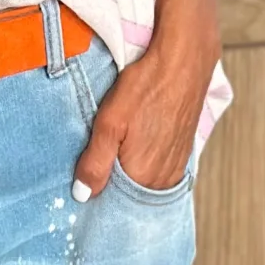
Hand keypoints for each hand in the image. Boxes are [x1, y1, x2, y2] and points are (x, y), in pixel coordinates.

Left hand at [72, 26, 216, 197]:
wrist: (184, 62)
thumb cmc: (146, 87)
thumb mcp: (110, 122)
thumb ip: (95, 162)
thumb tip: (82, 195)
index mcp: (142, 176)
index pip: (112, 202)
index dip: (95, 191)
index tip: (81, 181)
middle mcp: (162, 179)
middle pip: (129, 194)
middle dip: (110, 184)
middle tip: (92, 164)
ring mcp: (175, 167)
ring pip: (143, 182)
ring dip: (127, 173)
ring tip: (113, 152)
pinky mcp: (182, 154)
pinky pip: (157, 172)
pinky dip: (143, 165)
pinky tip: (133, 147)